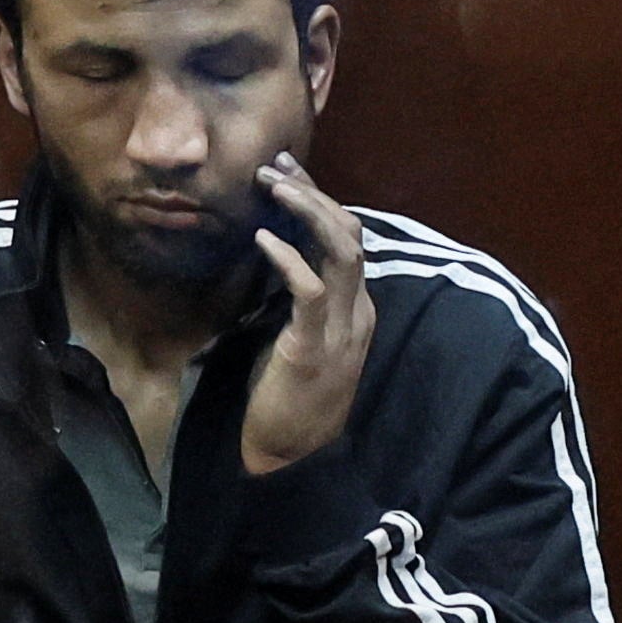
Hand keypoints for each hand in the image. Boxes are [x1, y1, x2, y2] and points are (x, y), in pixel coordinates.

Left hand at [243, 153, 374, 475]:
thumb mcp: (299, 336)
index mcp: (357, 309)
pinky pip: (310, 291)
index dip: (321, 201)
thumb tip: (276, 251)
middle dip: (316, 194)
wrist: (290, 456)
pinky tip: (262, 238)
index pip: (350, 239)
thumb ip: (299, 298)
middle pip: (351, 235)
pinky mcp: (313, 348)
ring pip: (342, 253)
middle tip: (277, 166)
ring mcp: (341, 331)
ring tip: (274, 185)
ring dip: (308, 213)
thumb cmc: (286, 395)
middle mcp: (358, 314)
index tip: (287, 172)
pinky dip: (289, 259)